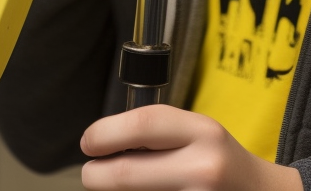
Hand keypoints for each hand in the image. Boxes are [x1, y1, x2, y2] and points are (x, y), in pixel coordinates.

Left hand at [80, 105, 304, 190]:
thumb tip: (101, 143)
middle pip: (124, 174)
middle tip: (90, 173)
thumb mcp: (200, 134)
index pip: (144, 125)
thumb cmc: (222, 165)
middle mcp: (202, 169)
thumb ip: (159, 134)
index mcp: (204, 133)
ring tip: (125, 187)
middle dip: (94, 175)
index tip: (88, 142)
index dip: (105, 133)